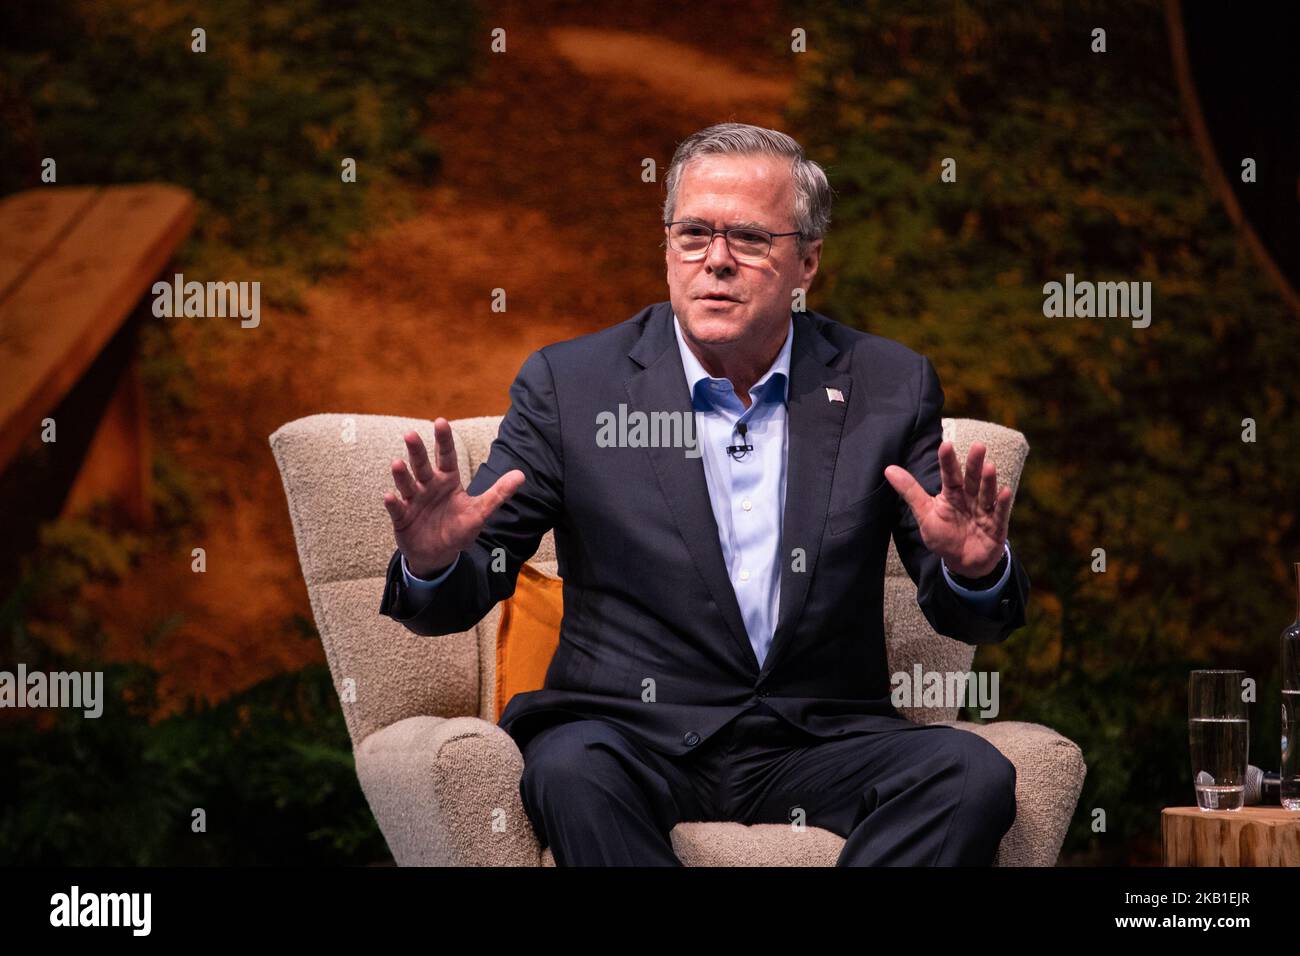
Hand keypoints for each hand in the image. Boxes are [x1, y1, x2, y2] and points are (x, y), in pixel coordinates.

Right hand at [382, 419, 524, 576]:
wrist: (439, 555)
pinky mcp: (402, 518)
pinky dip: (393, 504)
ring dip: (402, 475)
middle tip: (410, 434)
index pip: (446, 456)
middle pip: (422, 465)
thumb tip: (521, 475)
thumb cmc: (459, 528)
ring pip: (407, 484)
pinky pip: (397, 509)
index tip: (441, 421)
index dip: (444, 440)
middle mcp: (428, 486)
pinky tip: (389, 496)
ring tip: (397, 463)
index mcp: (447, 480)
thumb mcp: (480, 512)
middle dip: (417, 451)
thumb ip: (498, 493)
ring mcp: (413, 501)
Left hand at [883, 441, 1010, 577]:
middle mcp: (970, 499)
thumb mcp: (925, 514)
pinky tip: (1005, 491)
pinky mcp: (996, 526)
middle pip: (971, 479)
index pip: (949, 475)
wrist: (964, 563)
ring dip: (988, 481)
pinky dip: (1002, 503)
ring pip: (986, 494)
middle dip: (974, 464)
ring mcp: (984, 511)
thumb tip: (888, 469)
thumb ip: (910, 491)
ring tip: (989, 466)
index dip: (948, 461)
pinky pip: (1000, 513)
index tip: (945, 444)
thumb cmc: (944, 535)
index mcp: (952, 494)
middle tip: (978, 445)